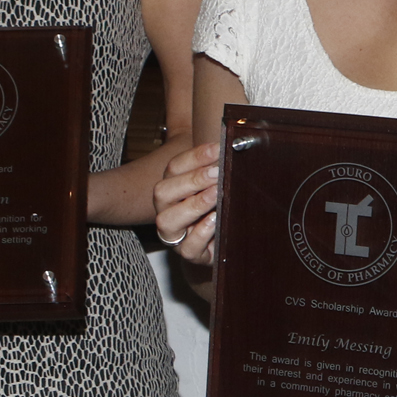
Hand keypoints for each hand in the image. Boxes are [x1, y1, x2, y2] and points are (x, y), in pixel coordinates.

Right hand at [153, 139, 221, 266]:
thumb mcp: (217, 184)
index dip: (195, 156)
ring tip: (216, 194)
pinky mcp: (190, 254)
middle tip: (217, 172)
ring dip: (194, 205)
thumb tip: (233, 143)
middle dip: (191, 180)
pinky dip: (201, 232)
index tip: (219, 148)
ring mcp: (176, 234)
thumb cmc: (218, 208)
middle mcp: (167, 209)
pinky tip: (215, 220)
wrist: (222, 244)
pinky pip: (188, 247)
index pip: (174, 168)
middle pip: (163, 191)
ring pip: (167, 221)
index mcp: (173, 188)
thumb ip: (218, 166)